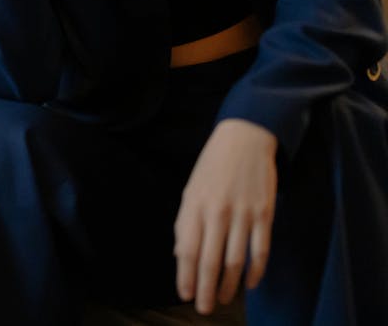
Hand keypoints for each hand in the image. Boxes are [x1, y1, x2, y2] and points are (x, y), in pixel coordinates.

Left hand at [174, 118, 277, 313]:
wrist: (243, 139)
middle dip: (207, 290)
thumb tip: (182, 255)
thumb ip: (186, 223)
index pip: (188, 251)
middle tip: (205, 309)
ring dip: (230, 286)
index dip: (186, 276)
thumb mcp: (191, 191)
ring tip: (225, 299)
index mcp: (194, 206)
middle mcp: (217, 212)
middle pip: (211, 261)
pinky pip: (260, 250)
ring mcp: (243, 214)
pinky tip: (249, 284)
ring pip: (236, 261)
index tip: (185, 296)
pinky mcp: (264, 213)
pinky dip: (255, 271)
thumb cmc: (212, 168)